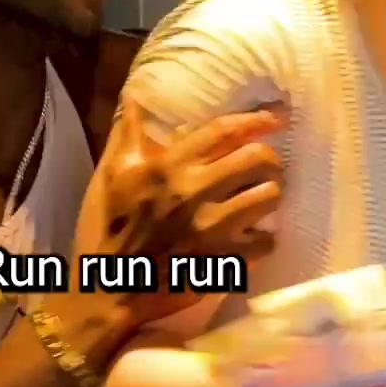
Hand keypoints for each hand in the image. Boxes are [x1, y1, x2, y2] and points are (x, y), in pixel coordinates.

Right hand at [90, 97, 285, 320]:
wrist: (111, 288)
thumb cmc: (110, 228)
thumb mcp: (113, 176)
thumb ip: (128, 135)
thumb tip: (133, 97)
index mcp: (169, 167)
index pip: (223, 131)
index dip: (256, 120)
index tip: (275, 117)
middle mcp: (196, 191)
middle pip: (258, 158)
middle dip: (268, 158)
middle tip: (265, 165)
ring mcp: (214, 227)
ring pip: (270, 196)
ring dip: (270, 194)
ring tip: (261, 197)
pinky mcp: (225, 259)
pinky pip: (267, 240)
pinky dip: (265, 237)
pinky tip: (254, 235)